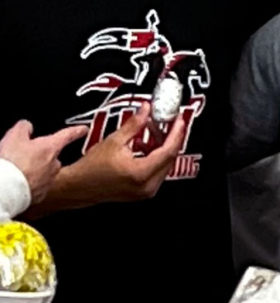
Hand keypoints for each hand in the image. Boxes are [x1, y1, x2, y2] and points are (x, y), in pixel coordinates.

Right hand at [1, 120, 81, 210]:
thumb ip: (23, 127)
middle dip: (39, 155)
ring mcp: (49, 180)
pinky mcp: (41, 194)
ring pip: (43, 171)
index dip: (76, 131)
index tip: (83, 129)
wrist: (8, 188)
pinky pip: (36, 185)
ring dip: (32, 169)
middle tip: (22, 155)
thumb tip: (27, 126)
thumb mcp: (13, 136)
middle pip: (50, 156)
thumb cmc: (12, 162)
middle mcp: (54, 165)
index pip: (67, 135)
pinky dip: (28, 182)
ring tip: (16, 169)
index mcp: (50, 148)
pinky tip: (17, 180)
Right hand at [47, 118, 179, 210]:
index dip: (176, 133)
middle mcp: (147, 185)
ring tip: (153, 132)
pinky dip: (155, 158)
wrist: (78, 186)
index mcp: (141, 173)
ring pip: (165, 165)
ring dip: (162, 147)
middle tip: (168, 123)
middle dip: (170, 138)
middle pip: (170, 158)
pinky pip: (157, 172)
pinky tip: (146, 146)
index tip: (179, 121)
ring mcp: (147, 191)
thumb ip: (134, 124)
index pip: (169, 151)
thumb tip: (145, 110)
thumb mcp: (114, 141)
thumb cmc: (90, 169)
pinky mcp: (144, 192)